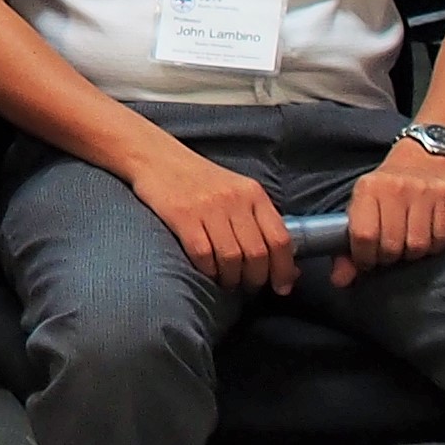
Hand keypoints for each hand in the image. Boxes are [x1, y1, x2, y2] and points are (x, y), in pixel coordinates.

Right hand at [125, 141, 297, 294]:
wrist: (155, 157)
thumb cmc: (200, 180)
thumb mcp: (237, 192)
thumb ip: (260, 224)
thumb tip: (288, 268)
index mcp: (253, 193)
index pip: (280, 238)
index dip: (284, 269)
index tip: (281, 287)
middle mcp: (234, 199)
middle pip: (257, 253)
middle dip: (255, 279)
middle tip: (248, 286)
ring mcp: (207, 206)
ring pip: (232, 258)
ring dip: (231, 278)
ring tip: (227, 282)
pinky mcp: (181, 214)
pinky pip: (202, 254)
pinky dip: (208, 270)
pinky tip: (207, 271)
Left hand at [337, 140, 444, 277]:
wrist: (424, 157)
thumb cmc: (387, 189)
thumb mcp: (362, 207)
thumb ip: (347, 246)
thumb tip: (339, 281)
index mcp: (368, 188)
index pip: (363, 234)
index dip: (364, 257)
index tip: (367, 262)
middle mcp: (396, 188)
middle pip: (392, 245)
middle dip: (388, 258)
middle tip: (388, 254)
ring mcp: (425, 191)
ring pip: (418, 245)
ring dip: (412, 254)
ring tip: (406, 245)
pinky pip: (442, 239)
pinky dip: (434, 247)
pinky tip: (427, 237)